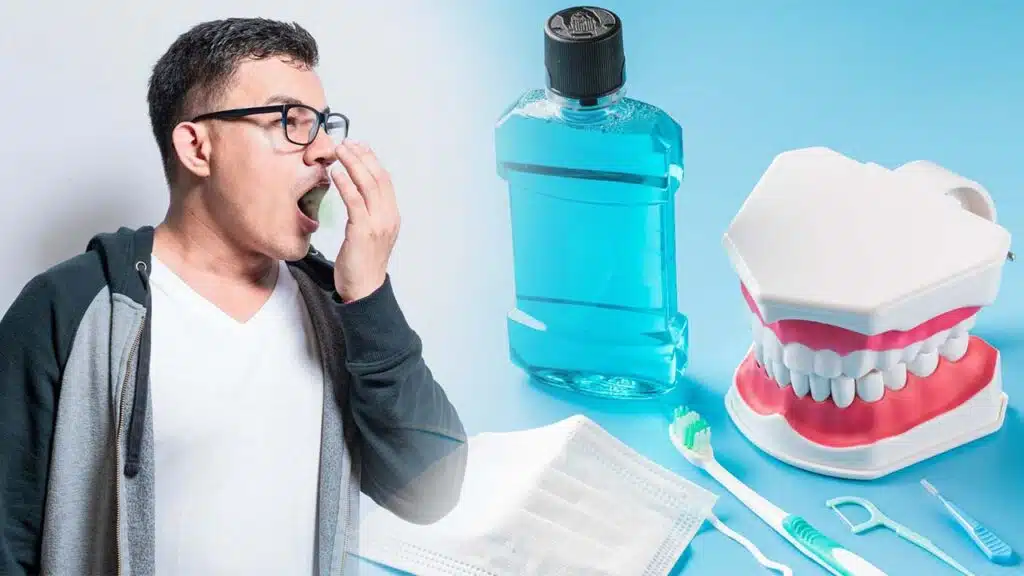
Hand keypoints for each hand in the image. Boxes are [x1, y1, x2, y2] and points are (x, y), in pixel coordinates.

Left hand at [329, 140, 399, 301]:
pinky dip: (346, 183)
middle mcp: (389, 217)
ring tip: (339, 150)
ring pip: (368, 185)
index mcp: (392, 216)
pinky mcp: (363, 231)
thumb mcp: (369, 235)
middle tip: (346, 142)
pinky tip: (336, 173)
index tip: (358, 146)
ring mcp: (378, 224)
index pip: (384, 180)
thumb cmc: (361, 265)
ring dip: (353, 164)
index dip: (371, 160)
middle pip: (378, 177)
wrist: (364, 291)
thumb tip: (354, 194)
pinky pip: (355, 201)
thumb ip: (366, 215)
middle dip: (362, 156)